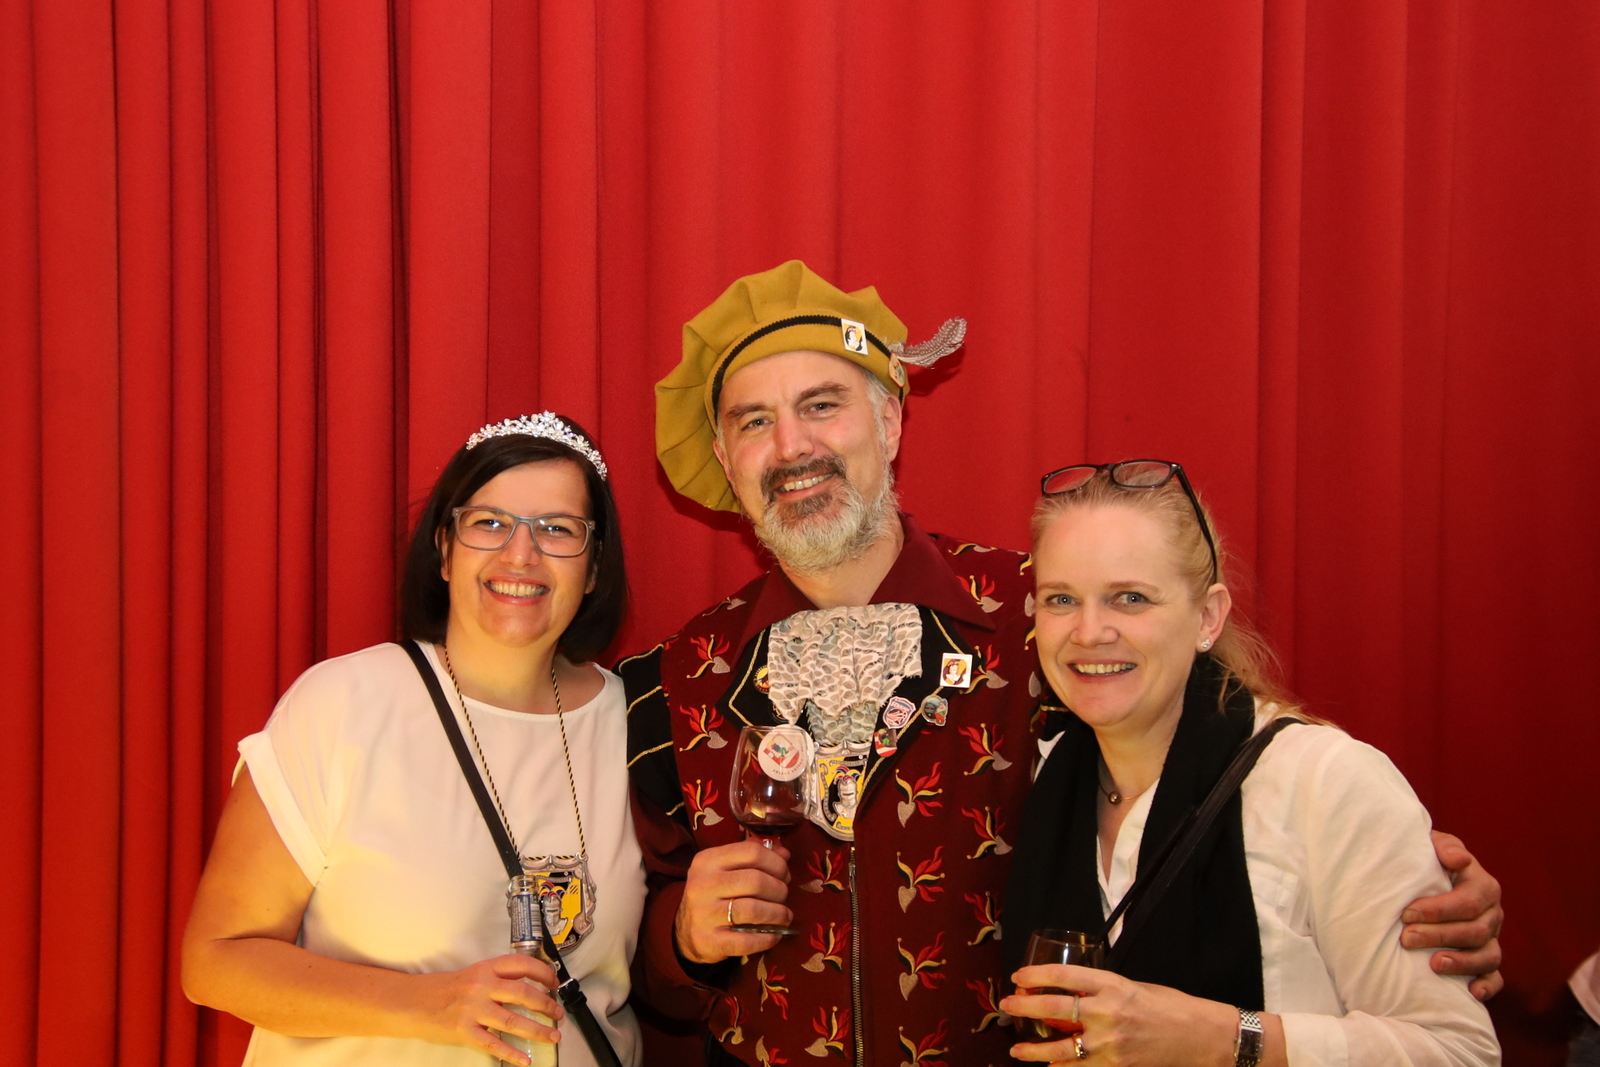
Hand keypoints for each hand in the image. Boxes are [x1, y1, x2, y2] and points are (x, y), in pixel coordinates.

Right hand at [407, 954, 563, 1065]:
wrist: (412, 1003)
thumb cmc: (444, 990)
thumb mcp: (473, 975)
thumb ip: (498, 979)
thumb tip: (530, 987)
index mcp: (485, 969)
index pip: (522, 965)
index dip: (544, 973)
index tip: (555, 983)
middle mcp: (480, 986)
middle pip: (523, 994)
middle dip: (546, 1005)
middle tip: (558, 1014)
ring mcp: (472, 1010)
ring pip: (513, 1020)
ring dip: (537, 1030)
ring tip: (552, 1036)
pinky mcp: (463, 1031)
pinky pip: (493, 1044)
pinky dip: (512, 1053)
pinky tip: (525, 1059)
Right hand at [674, 839, 792, 964]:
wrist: (686, 931)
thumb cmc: (714, 894)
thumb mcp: (726, 869)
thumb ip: (754, 857)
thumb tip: (784, 854)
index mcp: (708, 860)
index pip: (751, 852)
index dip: (776, 863)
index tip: (784, 874)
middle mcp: (702, 885)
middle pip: (756, 881)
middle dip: (779, 889)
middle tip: (784, 896)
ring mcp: (704, 914)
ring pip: (753, 910)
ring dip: (778, 913)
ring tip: (784, 915)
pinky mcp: (709, 941)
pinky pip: (747, 941)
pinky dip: (768, 938)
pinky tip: (775, 934)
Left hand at [1001, 964, 1238, 1064]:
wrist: (1200, 1036)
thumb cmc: (1170, 1006)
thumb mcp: (1135, 986)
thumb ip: (1103, 990)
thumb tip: (1073, 993)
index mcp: (1113, 985)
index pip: (1064, 976)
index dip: (1036, 975)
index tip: (1018, 976)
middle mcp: (1108, 1013)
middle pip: (1054, 1009)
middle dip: (1025, 1007)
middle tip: (1007, 1005)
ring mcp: (1111, 1043)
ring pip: (1061, 1048)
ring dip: (1034, 1050)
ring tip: (1017, 1049)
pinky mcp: (1117, 1065)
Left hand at [1402, 830, 1504, 1000]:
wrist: (1427, 878)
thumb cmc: (1428, 862)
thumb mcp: (1433, 846)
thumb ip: (1444, 847)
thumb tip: (1458, 859)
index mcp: (1483, 886)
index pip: (1467, 902)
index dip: (1438, 910)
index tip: (1406, 913)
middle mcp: (1492, 914)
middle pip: (1475, 931)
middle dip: (1439, 936)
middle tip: (1406, 938)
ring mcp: (1492, 939)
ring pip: (1488, 956)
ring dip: (1461, 963)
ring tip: (1433, 965)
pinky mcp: (1487, 959)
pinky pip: (1496, 977)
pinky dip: (1487, 986)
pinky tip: (1471, 993)